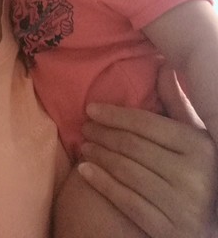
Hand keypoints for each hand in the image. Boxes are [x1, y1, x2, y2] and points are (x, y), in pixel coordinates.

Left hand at [77, 67, 217, 237]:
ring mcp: (180, 206)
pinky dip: (102, 184)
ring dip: (99, 156)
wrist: (212, 224)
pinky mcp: (167, 230)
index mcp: (199, 148)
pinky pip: (126, 202)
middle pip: (133, 148)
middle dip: (103, 134)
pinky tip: (85, 171)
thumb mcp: (196, 138)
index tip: (91, 108)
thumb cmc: (198, 171)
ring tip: (84, 145)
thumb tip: (165, 66)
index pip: (147, 125)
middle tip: (84, 126)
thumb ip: (178, 104)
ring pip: (127, 173)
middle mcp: (192, 176)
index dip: (115, 115)